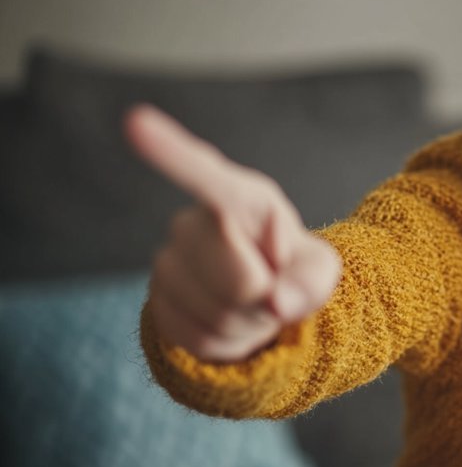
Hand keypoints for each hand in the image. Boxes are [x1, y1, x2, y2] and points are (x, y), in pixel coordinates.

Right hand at [124, 104, 340, 362]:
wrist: (266, 299)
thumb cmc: (296, 270)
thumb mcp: (319, 273)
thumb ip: (309, 283)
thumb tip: (277, 304)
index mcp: (241, 199)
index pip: (205, 176)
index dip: (170, 152)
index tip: (137, 122)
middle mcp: (195, 222)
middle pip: (237, 279)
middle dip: (265, 298)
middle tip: (274, 289)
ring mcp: (169, 261)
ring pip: (218, 315)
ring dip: (247, 325)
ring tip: (254, 304)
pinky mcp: (157, 300)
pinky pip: (198, 339)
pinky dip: (227, 344)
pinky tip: (233, 322)